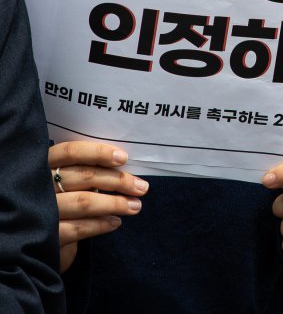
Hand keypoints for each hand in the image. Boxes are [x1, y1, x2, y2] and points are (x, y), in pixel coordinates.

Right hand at [48, 141, 147, 271]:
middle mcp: (36, 185)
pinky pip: (76, 228)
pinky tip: (115, 222)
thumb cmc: (58, 202)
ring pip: (82, 202)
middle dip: (117, 181)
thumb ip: (84, 171)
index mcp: (42, 165)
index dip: (98, 153)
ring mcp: (37, 211)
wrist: (30, 241)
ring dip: (115, 203)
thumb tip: (122, 165)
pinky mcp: (43, 236)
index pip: (69, 152)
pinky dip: (99, 225)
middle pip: (83, 176)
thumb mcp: (64, 181)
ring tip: (135, 206)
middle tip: (141, 187)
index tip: (124, 158)